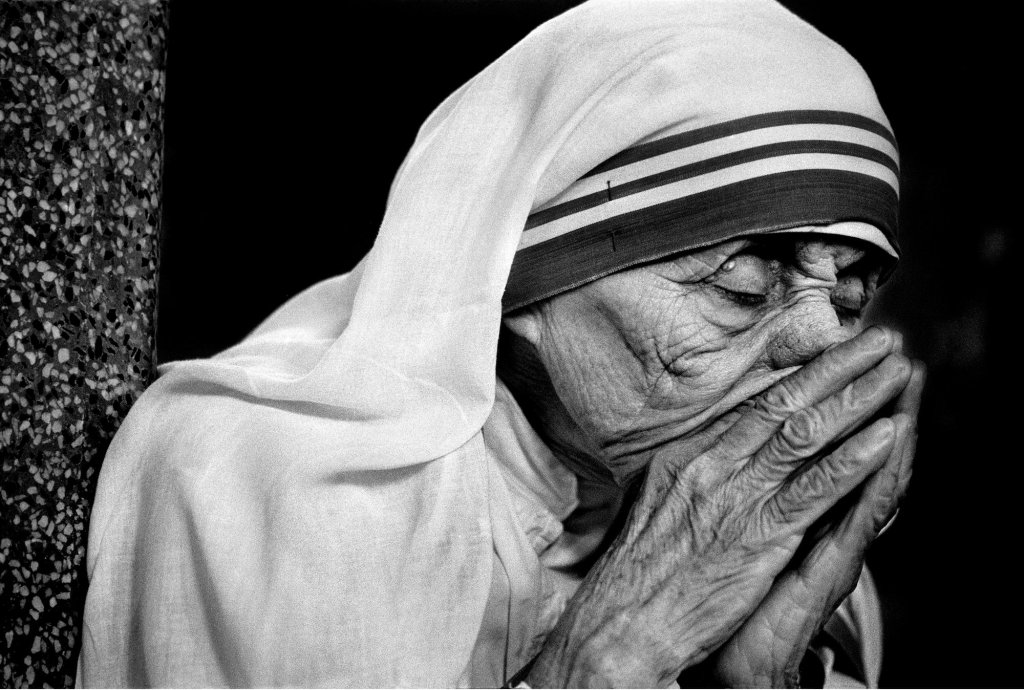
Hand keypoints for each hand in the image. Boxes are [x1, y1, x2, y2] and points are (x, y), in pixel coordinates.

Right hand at [525, 327, 911, 687]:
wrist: (621, 621)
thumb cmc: (637, 573)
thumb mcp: (652, 506)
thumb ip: (690, 475)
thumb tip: (714, 452)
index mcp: (688, 457)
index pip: (753, 406)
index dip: (801, 375)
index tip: (836, 352)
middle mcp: (713, 466)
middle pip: (785, 404)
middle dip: (838, 367)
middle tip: (878, 338)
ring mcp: (736, 499)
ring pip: (806, 435)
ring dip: (858, 399)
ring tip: (896, 370)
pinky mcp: (758, 537)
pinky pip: (814, 491)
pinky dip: (852, 460)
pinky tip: (885, 436)